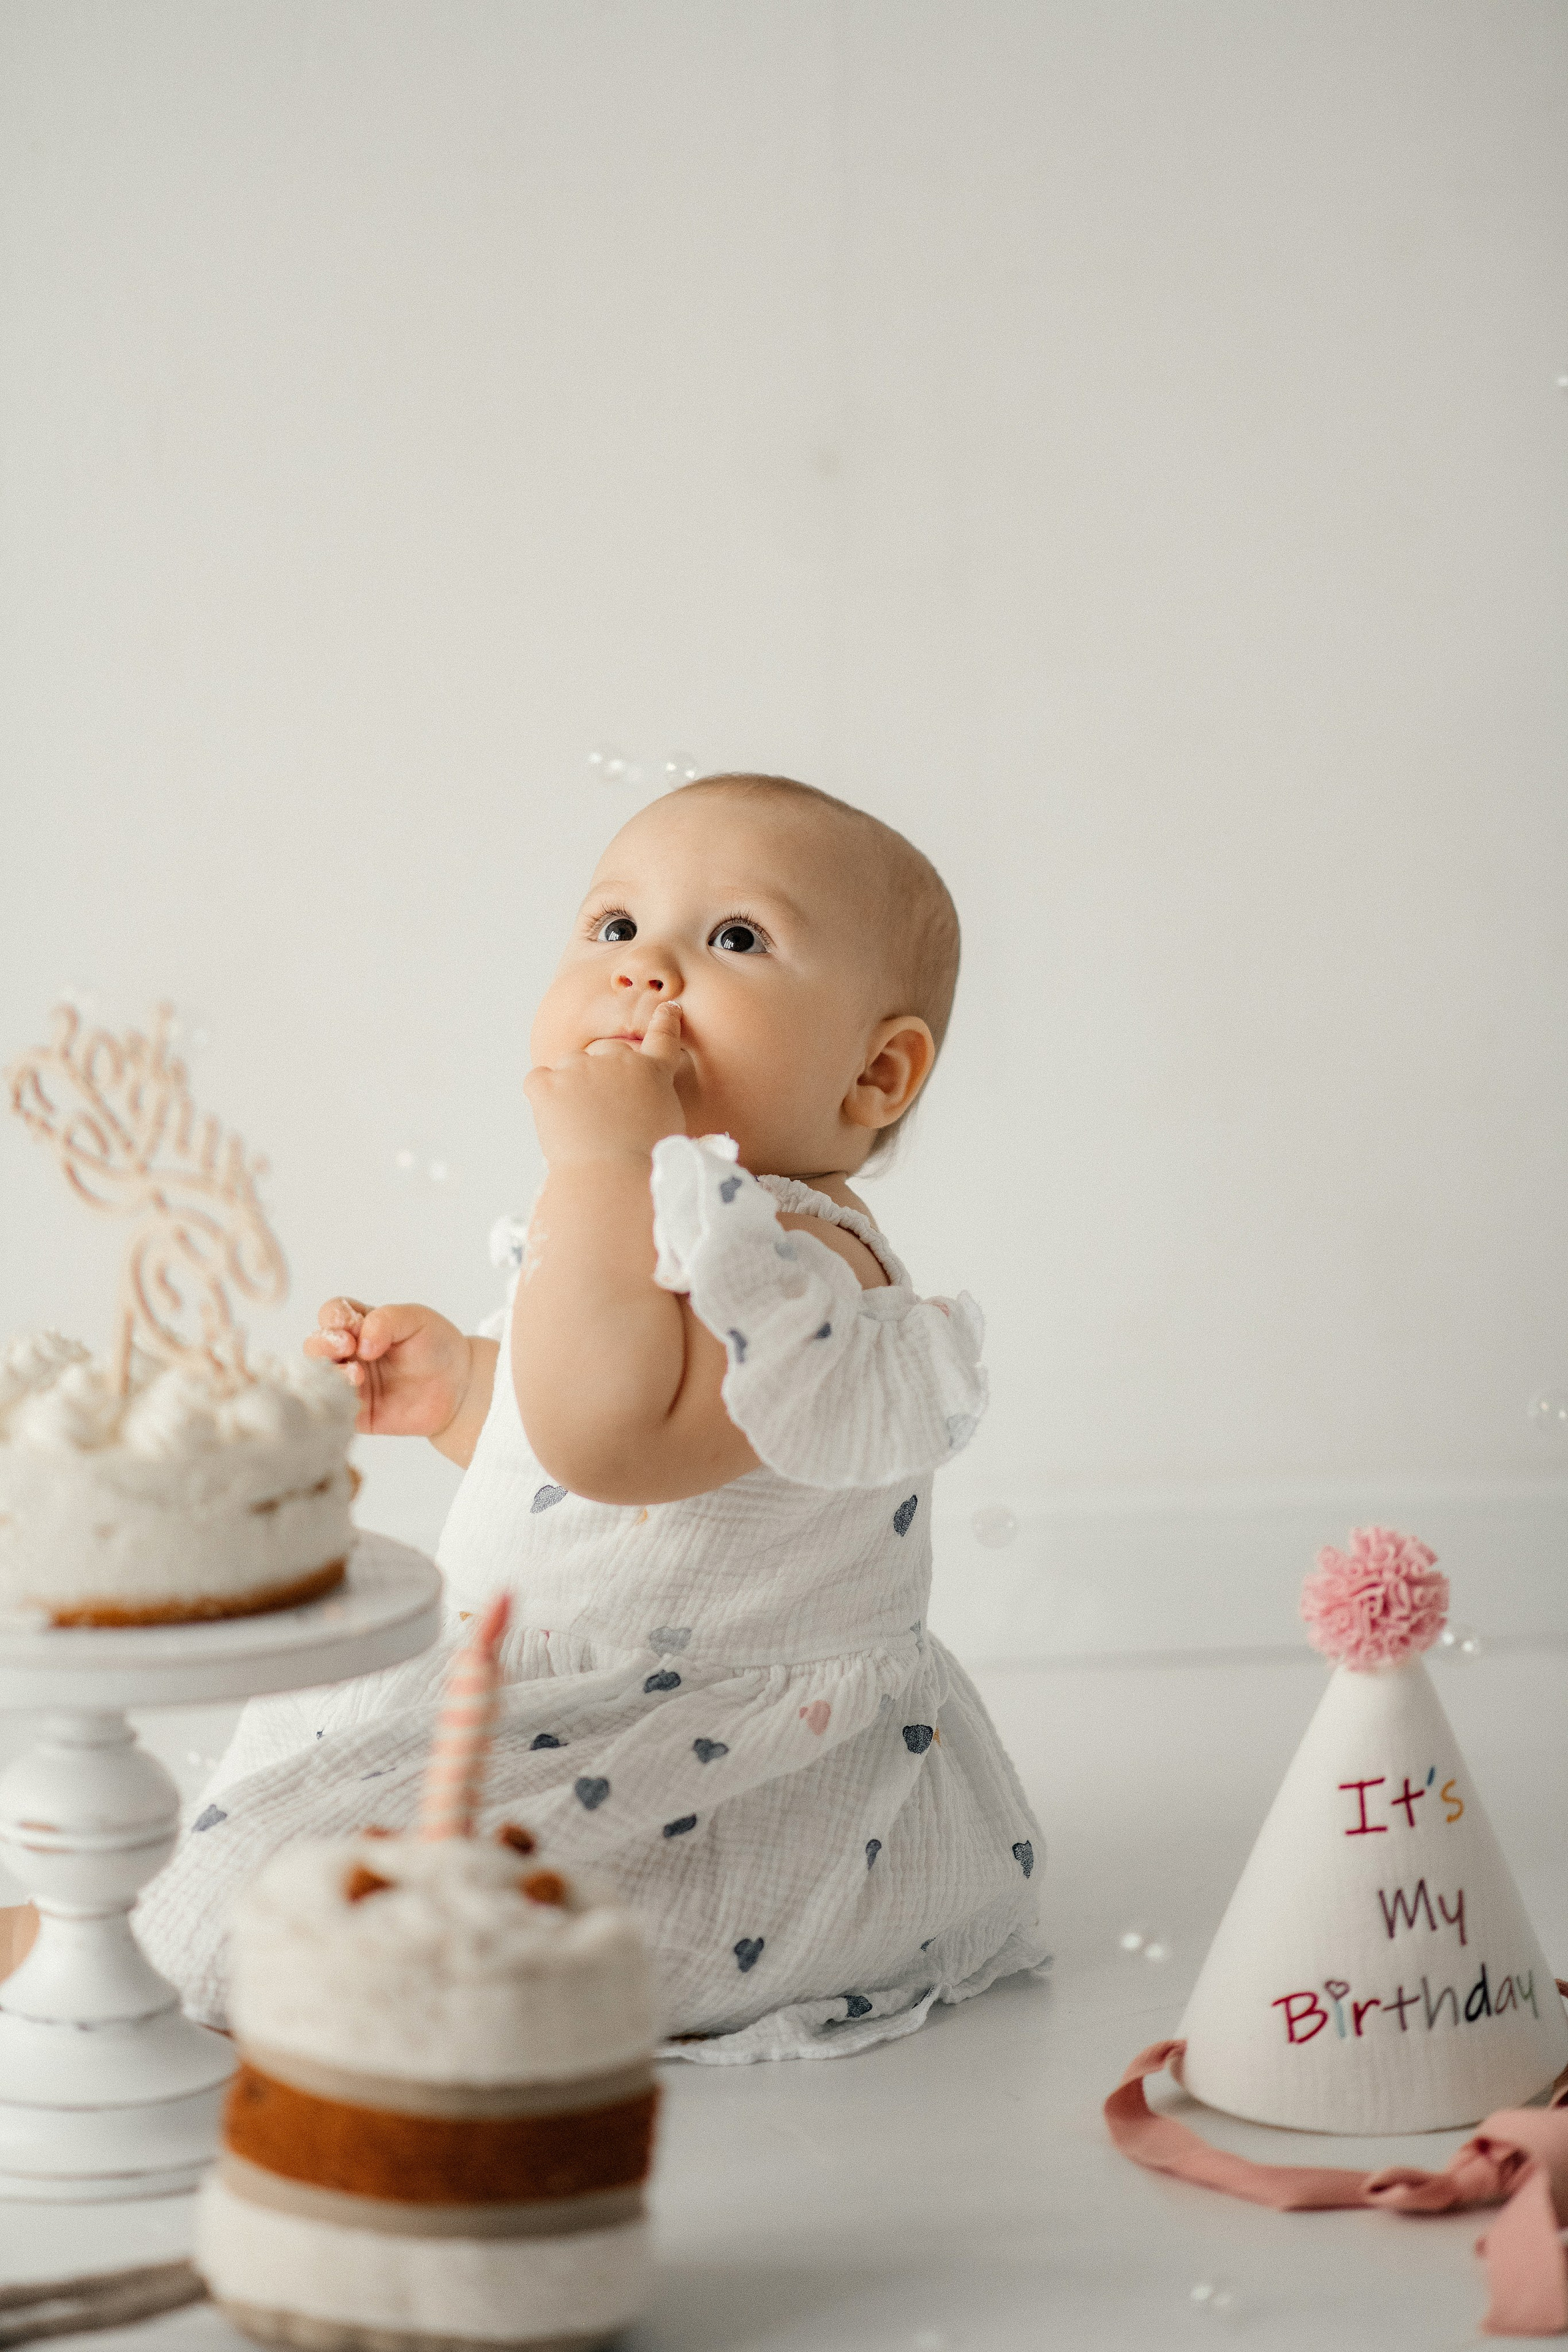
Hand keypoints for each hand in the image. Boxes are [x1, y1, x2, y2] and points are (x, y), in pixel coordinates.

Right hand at [305, 1297, 473, 1438]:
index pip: (332, 1314)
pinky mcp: (356, 1412)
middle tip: (347, 1347)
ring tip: (357, 1375)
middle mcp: (349, 1353)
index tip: (354, 1327)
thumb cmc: (436, 1347)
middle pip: (315, 1346)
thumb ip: (386, 1321)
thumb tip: (361, 1344)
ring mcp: (351, 1383)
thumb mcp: (416, 1320)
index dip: (336, 1318)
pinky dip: (335, 1403)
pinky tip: (353, 1398)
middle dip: (322, 1344)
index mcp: (360, 1324)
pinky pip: (333, 1410)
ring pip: (318, 1379)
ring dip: (330, 1374)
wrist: (460, 1387)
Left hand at [524, 998, 687, 1167]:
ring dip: (570, 1088)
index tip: (669, 1007)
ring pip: (568, 1067)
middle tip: (601, 1113)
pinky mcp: (547, 1084)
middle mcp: (617, 1060)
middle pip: (603, 1052)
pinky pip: (537, 1081)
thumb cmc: (645, 1163)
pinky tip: (556, 1122)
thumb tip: (637, 1106)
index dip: (666, 1020)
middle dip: (600, 1075)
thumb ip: (653, 1103)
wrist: (614, 1178)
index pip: (663, 1037)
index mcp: (652, 1072)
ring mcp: (579, 1068)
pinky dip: (542, 1098)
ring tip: (580, 1125)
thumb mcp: (668, 1127)